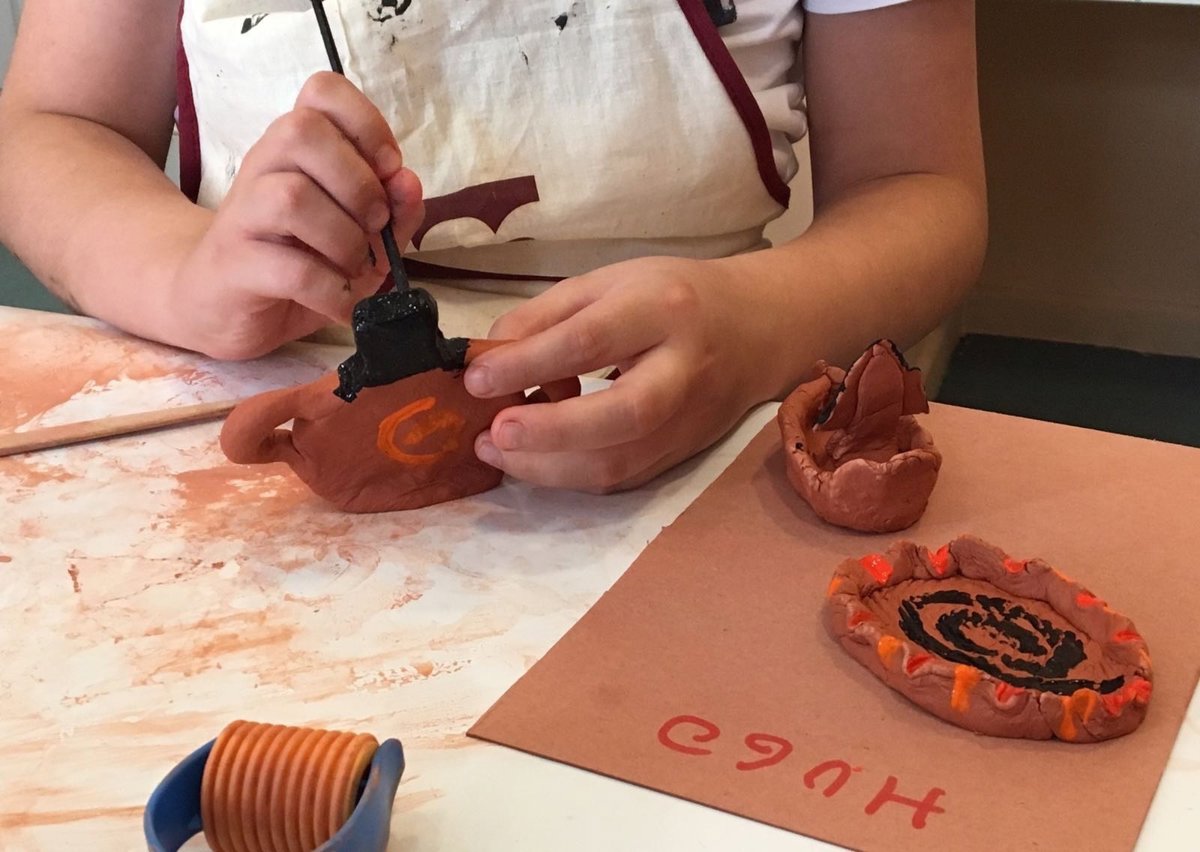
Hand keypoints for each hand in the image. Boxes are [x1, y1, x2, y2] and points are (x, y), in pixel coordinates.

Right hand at [167, 72, 423, 358]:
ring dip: (344, 238)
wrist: (222, 306)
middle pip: (302, 131)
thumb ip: (392, 209)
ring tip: (355, 266)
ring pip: (292, 196)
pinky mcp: (234, 264)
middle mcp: (264, 166)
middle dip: (359, 182)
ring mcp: (242, 213)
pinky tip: (342, 304)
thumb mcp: (359, 234)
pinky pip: (290, 269)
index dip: (367, 122)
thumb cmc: (296, 260)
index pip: (322, 91)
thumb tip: (408, 182)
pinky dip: (331, 290)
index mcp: (295, 148)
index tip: (389, 169)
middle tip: (375, 225)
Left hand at [463, 256, 774, 492]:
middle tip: (493, 434)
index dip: (528, 363)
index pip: (591, 340)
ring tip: (498, 451)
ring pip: (622, 461)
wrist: (757, 330)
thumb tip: (485, 360)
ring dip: (551, 467)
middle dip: (550, 431)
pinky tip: (535, 460)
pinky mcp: (683, 453)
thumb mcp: (608, 282)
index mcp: (663, 308)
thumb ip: (544, 317)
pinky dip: (571, 476)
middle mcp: (684, 367)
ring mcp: (689, 419)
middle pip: (623, 413)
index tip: (475, 379)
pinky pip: (623, 477)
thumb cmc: (670, 296)